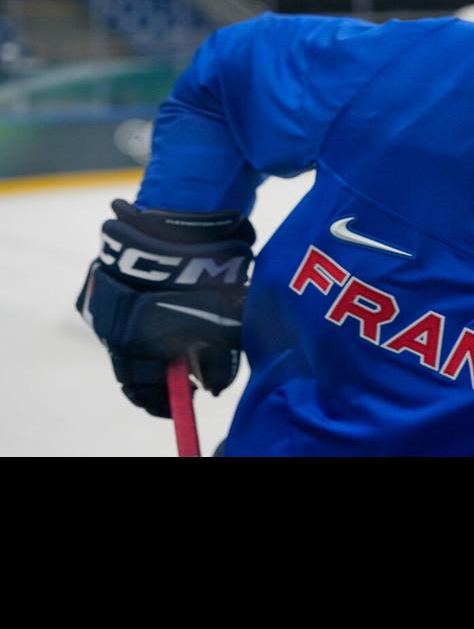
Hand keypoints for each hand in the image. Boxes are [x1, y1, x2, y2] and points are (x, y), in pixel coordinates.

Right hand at [73, 199, 255, 417]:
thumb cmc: (208, 276)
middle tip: (178, 382)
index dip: (161, 401)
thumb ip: (215, 362)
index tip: (179, 405)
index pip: (142, 388)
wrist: (177, 222)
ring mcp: (100, 306)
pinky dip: (136, 321)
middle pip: (129, 367)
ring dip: (146, 348)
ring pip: (123, 340)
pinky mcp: (96, 284)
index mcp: (139, 343)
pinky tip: (160, 316)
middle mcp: (112, 328)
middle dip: (154, 378)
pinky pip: (117, 314)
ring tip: (175, 347)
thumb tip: (211, 388)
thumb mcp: (222, 323)